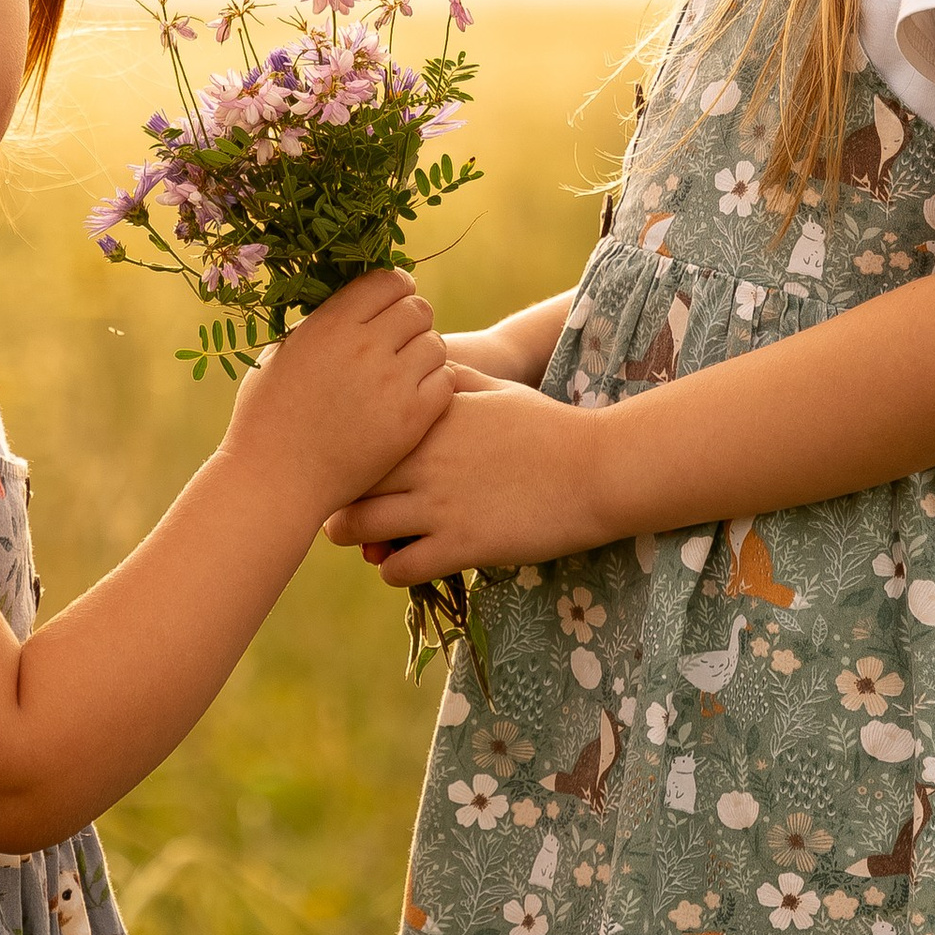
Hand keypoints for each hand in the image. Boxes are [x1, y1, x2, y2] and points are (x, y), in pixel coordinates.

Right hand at [223, 272, 451, 516]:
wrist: (276, 479)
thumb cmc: (267, 417)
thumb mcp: (281, 355)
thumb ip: (319, 325)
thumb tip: (352, 304)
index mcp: (331, 324)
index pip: (387, 280)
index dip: (393, 288)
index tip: (390, 304)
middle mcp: (365, 346)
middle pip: (418, 309)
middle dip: (411, 320)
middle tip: (399, 341)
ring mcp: (392, 383)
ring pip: (435, 344)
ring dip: (423, 354)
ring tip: (404, 372)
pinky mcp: (412, 419)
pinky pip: (446, 381)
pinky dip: (434, 385)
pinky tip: (413, 398)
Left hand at [322, 373, 620, 582]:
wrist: (598, 470)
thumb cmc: (550, 427)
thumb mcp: (498, 389)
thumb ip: (454, 378)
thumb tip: (425, 363)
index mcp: (429, 418)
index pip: (358, 432)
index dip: (344, 453)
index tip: (347, 466)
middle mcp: (425, 458)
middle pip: (347, 479)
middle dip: (337, 497)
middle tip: (342, 510)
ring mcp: (440, 503)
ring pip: (359, 527)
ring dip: (354, 538)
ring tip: (366, 542)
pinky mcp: (461, 544)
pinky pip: (399, 568)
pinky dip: (393, 571)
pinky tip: (406, 564)